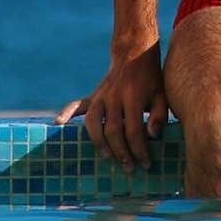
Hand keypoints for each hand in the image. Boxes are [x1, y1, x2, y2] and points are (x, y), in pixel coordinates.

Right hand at [54, 43, 168, 172]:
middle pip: (112, 130)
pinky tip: (58, 124)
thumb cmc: (151, 79)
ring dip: (98, 142)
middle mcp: (114, 97)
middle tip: (129, 168)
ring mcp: (101, 96)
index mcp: (133, 97)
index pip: (133, 130)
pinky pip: (76, 105)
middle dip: (121, 152)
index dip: (139, 150)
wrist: (135, 52)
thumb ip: (159, 115)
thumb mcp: (162, 94)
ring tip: (106, 156)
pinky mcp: (92, 96)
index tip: (146, 164)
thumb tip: (152, 136)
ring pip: (93, 122)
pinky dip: (66, 113)